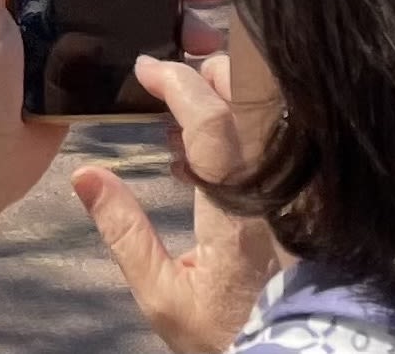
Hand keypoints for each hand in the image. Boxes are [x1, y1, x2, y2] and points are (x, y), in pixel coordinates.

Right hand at [72, 0, 279, 353]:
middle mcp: (273, 188)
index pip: (207, 121)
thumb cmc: (221, 331)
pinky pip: (277, 136)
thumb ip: (123, 232)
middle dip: (206, 74)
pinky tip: (203, 158)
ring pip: (265, 109)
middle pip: (247, 97)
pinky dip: (241, 126)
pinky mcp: (309, 196)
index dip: (175, 82)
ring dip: (223, 96)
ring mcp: (297, 188)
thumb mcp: (162, 295)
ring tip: (179, 124)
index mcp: (233, 209)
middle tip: (169, 85)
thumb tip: (85, 176)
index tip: (145, 68)